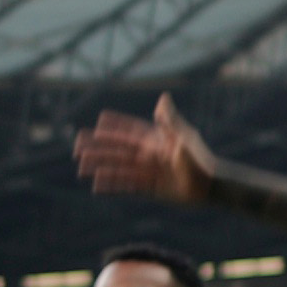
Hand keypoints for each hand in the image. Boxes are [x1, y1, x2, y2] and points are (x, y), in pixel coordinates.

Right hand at [74, 94, 216, 208]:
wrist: (209, 186)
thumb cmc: (199, 159)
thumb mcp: (183, 137)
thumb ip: (170, 121)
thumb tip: (162, 97)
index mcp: (155, 141)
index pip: (130, 131)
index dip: (115, 126)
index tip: (99, 120)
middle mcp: (148, 156)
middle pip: (118, 150)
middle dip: (98, 147)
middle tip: (77, 145)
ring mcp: (147, 172)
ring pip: (117, 168)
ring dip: (100, 166)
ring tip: (81, 166)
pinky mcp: (149, 188)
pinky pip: (125, 187)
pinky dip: (111, 186)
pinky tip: (96, 186)